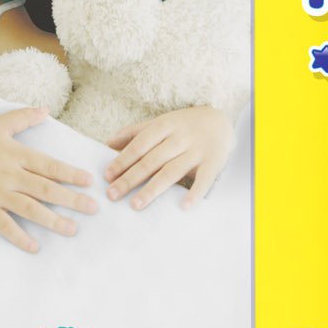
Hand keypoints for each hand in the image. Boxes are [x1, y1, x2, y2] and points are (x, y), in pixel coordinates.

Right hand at [0, 110, 98, 252]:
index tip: (89, 182)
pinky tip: (35, 247)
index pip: (50, 166)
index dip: (71, 174)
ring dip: (53, 220)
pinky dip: (19, 238)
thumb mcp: (1, 123)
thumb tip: (46, 109)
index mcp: (17, 155)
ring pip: (30, 209)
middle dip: (72, 200)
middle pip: (46, 189)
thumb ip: (24, 117)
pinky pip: (4, 226)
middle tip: (93, 209)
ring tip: (73, 229)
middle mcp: (11, 175)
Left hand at [104, 105, 233, 209]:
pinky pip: (204, 180)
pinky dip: (195, 193)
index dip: (123, 160)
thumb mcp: (161, 122)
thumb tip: (108, 144)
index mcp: (165, 125)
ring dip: (153, 189)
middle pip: (152, 160)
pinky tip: (183, 206)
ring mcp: (197, 150)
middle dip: (130, 178)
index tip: (107, 176)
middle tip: (112, 194)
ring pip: (172, 171)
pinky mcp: (213, 163)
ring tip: (135, 204)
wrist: (220, 121)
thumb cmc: (184, 125)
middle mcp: (180, 137)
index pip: (140, 144)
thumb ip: (135, 132)